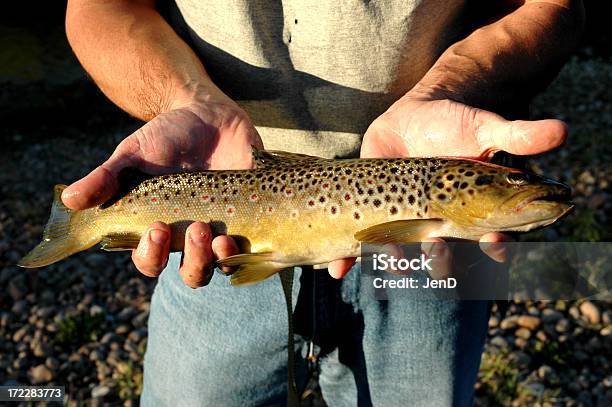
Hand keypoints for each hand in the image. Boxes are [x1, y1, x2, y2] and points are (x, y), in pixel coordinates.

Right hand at [62, 99, 262, 287]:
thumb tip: (68, 201)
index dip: (150, 254)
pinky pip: (252, 244)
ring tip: (219, 235)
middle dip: (193, 260)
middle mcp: (189, 235)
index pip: (149, 259)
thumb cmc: (166, 136)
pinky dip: (248, 245)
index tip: (155, 228)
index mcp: (158, 226)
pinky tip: (242, 230)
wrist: (209, 114)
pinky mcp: (250, 217)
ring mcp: (222, 228)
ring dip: (220, 258)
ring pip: (221, 265)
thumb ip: (105, 177)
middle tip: (196, 230)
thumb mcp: (134, 153)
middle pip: (191, 272)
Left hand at [328, 90, 566, 278]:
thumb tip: (563, 130)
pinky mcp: (375, 216)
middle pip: (446, 259)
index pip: (493, 242)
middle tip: (435, 250)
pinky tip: (338, 269)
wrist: (417, 114)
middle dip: (440, 261)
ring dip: (394, 263)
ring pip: (403, 257)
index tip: (492, 241)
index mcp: (473, 214)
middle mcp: (442, 227)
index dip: (495, 247)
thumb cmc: (458, 123)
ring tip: (385, 260)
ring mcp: (406, 225)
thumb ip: (516, 135)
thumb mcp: (484, 127)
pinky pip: (363, 245)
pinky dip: (350, 258)